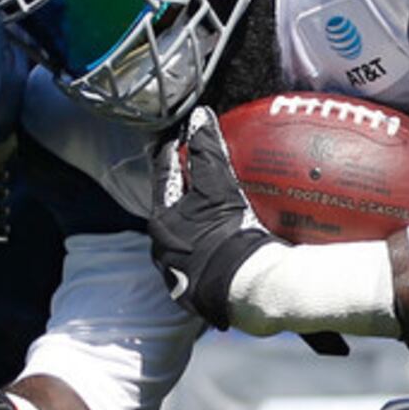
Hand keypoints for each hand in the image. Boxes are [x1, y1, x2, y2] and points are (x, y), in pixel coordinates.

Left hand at [148, 106, 275, 329]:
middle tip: (196, 179)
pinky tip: (227, 249)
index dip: (170, 157)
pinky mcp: (198, 293)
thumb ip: (206, 151)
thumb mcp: (218, 188)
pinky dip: (211, 251)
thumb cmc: (228, 234)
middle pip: (170, 210)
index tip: (175, 142)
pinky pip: (202, 264)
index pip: (164, 178)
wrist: (246, 287)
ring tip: (213, 216)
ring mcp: (179, 274)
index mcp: (162, 221)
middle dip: (182, 195)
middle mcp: (163, 249)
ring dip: (195, 226)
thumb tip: (200, 116)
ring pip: (184, 240)